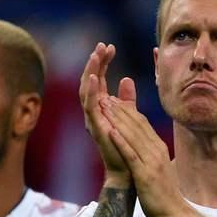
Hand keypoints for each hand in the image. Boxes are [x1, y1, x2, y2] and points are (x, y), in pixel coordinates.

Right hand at [80, 43, 135, 187]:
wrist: (129, 171)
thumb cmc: (129, 146)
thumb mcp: (130, 116)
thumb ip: (127, 99)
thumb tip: (127, 78)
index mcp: (102, 107)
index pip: (99, 79)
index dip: (102, 62)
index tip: (109, 46)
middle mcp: (94, 111)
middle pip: (90, 81)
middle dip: (94, 62)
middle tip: (101, 45)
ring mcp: (93, 119)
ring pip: (86, 90)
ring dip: (90, 72)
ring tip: (95, 55)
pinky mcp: (95, 127)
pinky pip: (89, 106)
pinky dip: (90, 91)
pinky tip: (93, 77)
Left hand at [101, 96, 187, 216]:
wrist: (173, 213)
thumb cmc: (164, 193)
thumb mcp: (158, 167)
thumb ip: (151, 153)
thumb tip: (144, 144)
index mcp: (158, 148)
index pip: (142, 124)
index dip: (127, 111)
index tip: (114, 100)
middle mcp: (156, 151)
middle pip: (137, 126)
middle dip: (120, 111)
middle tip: (105, 98)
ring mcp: (151, 162)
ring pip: (133, 136)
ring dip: (118, 120)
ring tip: (105, 108)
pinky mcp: (145, 175)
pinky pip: (131, 155)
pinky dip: (121, 142)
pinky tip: (111, 131)